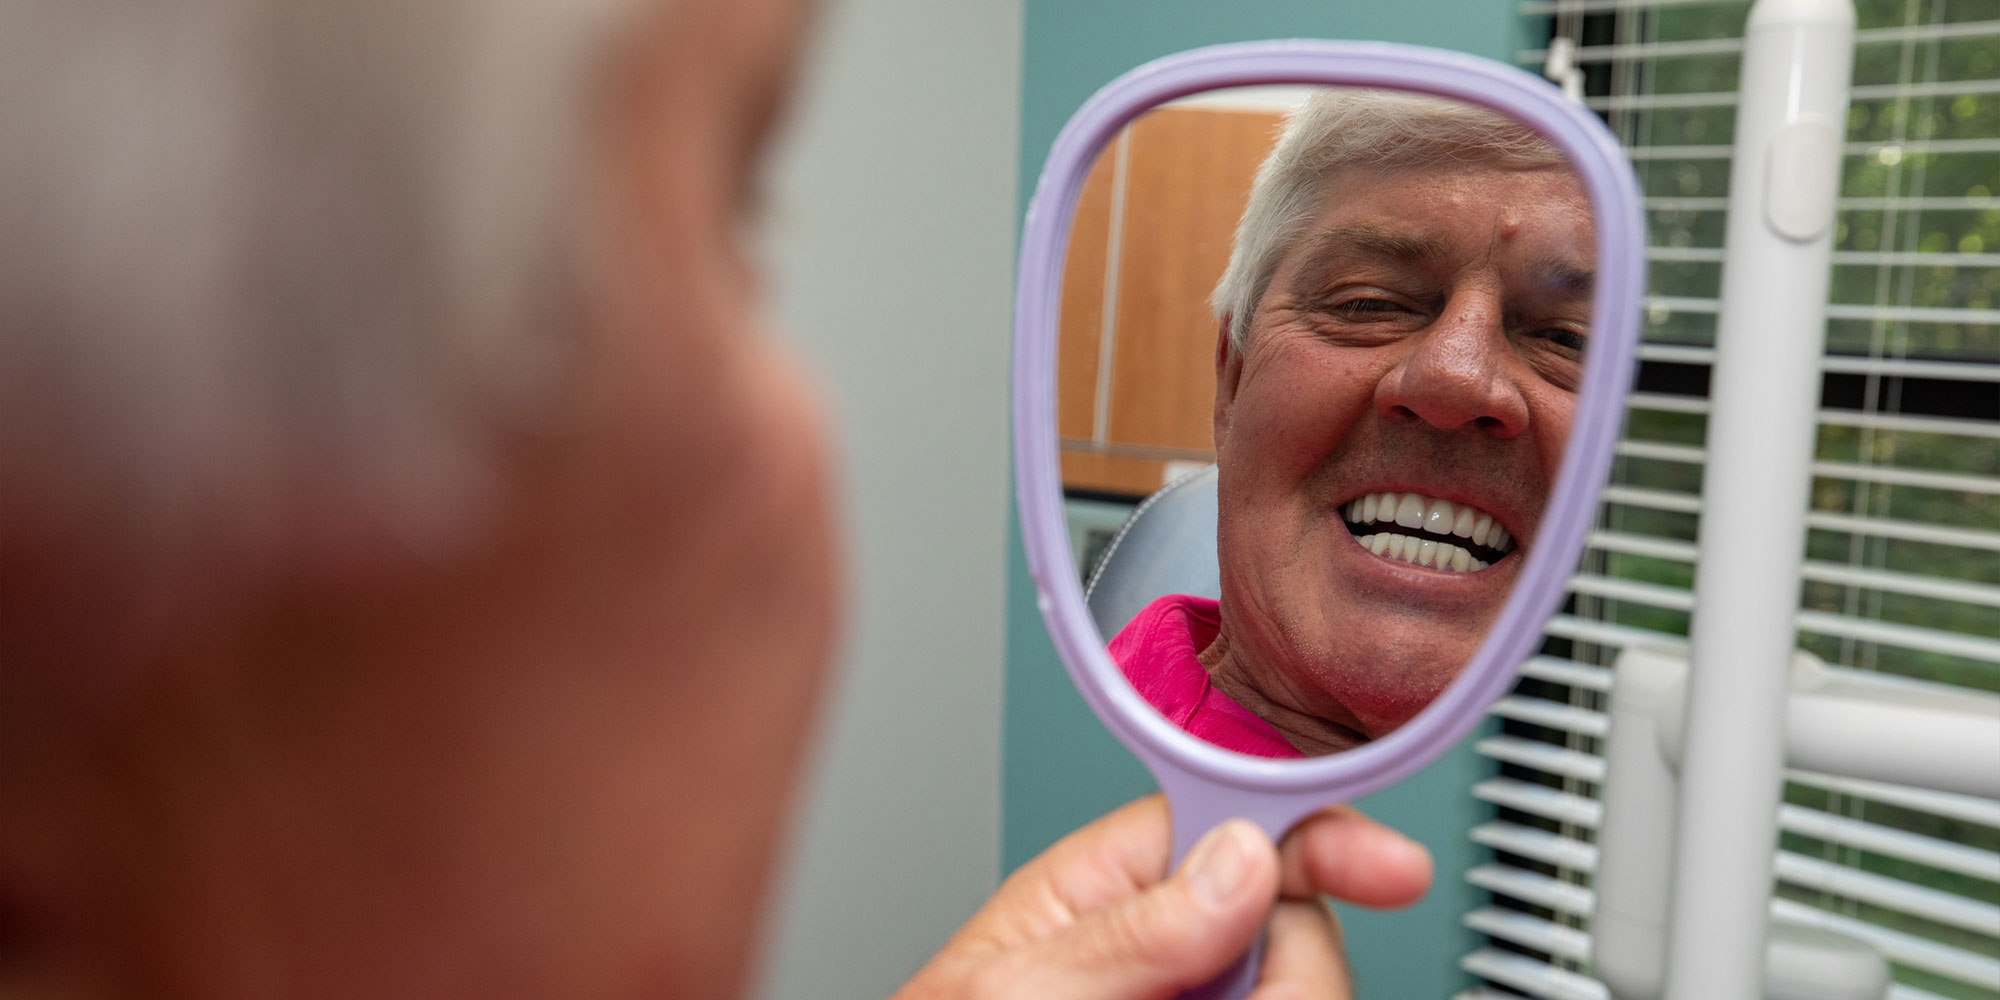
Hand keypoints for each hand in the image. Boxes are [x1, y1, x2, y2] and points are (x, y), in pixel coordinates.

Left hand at [891, 796, 1431, 999]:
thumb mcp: (1013, 989)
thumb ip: (1127, 930)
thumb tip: (1240, 860)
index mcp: (1112, 887)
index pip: (1235, 826)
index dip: (1318, 834)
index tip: (1392, 867)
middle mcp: (1176, 945)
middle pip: (1302, 926)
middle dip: (1284, 971)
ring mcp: (1210, 996)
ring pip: (1310, 990)